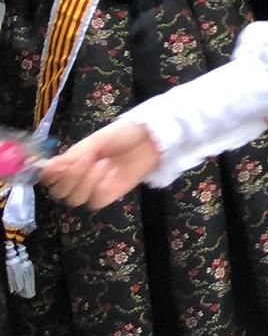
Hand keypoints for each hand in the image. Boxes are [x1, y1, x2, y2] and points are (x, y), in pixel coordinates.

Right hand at [42, 119, 160, 210]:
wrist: (151, 138)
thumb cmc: (123, 134)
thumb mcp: (96, 140)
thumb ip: (72, 155)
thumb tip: (47, 167)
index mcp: (73, 161)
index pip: (50, 177)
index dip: (50, 175)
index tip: (60, 165)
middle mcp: (80, 177)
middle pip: (59, 193)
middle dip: (71, 176)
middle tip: (89, 158)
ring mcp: (95, 187)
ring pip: (76, 199)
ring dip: (87, 181)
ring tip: (104, 163)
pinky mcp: (110, 195)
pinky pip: (95, 201)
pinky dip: (100, 188)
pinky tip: (112, 173)